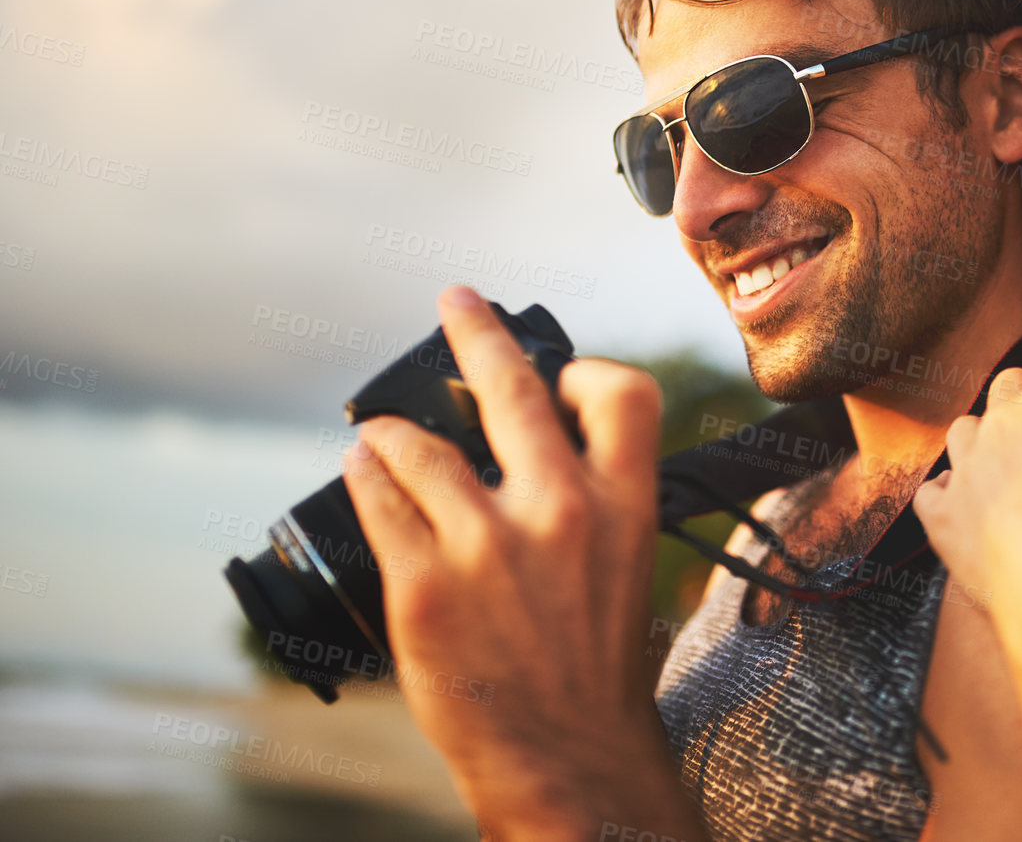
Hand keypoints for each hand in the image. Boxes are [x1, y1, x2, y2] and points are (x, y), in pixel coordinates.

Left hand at [343, 286, 699, 841]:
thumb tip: (535, 439)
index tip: (557, 375)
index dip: (586, 372)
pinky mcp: (423, 585)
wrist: (565, 755)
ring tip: (380, 433)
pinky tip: (362, 470)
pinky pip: (379, 498)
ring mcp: (486, 546)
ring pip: (419, 443)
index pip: (621, 392)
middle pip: (510, 383)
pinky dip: (366, 474)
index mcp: (623, 505)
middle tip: (456, 301)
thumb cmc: (594, 663)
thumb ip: (593, 498)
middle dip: (475, 328)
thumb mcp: (623, 565)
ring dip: (392, 429)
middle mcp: (559, 511)